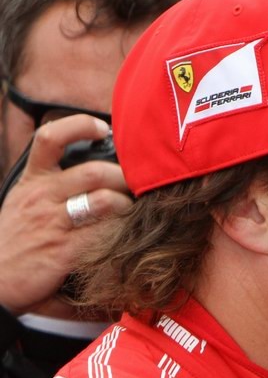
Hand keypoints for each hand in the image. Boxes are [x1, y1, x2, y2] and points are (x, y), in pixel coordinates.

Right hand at [0, 115, 130, 317]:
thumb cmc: (16, 240)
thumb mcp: (24, 201)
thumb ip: (54, 183)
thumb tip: (98, 165)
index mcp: (33, 181)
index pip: (50, 138)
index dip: (79, 126)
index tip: (102, 129)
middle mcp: (42, 197)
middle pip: (95, 172)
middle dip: (126, 177)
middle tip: (141, 185)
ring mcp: (53, 224)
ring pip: (105, 201)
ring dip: (130, 204)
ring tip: (137, 212)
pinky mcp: (64, 250)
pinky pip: (104, 234)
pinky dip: (123, 233)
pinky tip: (129, 237)